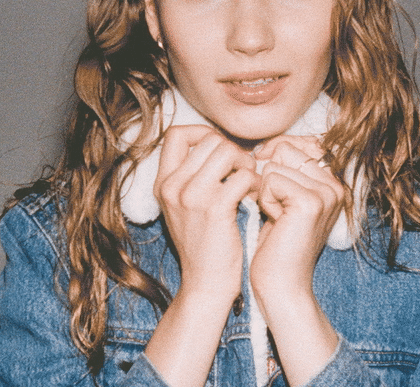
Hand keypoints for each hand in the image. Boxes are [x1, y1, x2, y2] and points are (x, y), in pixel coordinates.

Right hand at [145, 125, 258, 386]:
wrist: (206, 286)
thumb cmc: (205, 245)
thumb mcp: (185, 207)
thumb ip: (193, 176)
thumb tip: (220, 144)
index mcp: (163, 183)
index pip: (177, 132)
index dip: (203, 133)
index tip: (221, 152)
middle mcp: (172, 185)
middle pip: (209, 138)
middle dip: (234, 150)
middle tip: (243, 171)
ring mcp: (191, 196)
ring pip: (227, 150)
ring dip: (246, 163)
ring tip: (249, 183)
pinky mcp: (215, 208)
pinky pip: (244, 175)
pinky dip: (256, 182)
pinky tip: (255, 198)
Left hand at [251, 135, 343, 302]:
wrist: (282, 285)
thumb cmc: (276, 242)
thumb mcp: (282, 198)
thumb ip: (284, 168)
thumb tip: (267, 145)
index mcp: (332, 182)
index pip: (299, 142)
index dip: (274, 154)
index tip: (268, 181)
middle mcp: (335, 184)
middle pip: (285, 149)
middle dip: (269, 176)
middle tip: (277, 208)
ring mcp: (326, 193)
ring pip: (274, 165)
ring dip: (266, 191)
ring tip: (277, 217)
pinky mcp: (311, 202)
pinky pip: (271, 180)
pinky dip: (265, 201)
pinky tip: (276, 222)